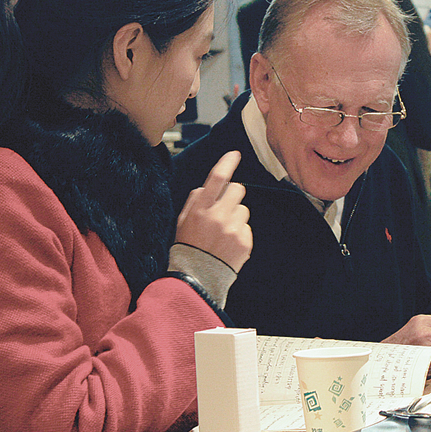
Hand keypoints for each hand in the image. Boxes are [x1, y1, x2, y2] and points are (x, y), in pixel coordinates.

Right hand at [175, 151, 251, 270]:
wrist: (197, 277)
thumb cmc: (189, 245)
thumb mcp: (183, 220)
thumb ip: (195, 200)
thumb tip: (208, 186)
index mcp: (201, 209)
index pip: (217, 178)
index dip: (227, 163)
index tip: (235, 154)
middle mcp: (218, 216)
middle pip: (238, 189)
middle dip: (233, 194)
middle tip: (224, 208)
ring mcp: (233, 229)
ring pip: (244, 209)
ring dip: (236, 216)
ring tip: (223, 232)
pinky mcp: (244, 242)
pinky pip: (247, 227)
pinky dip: (239, 233)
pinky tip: (228, 243)